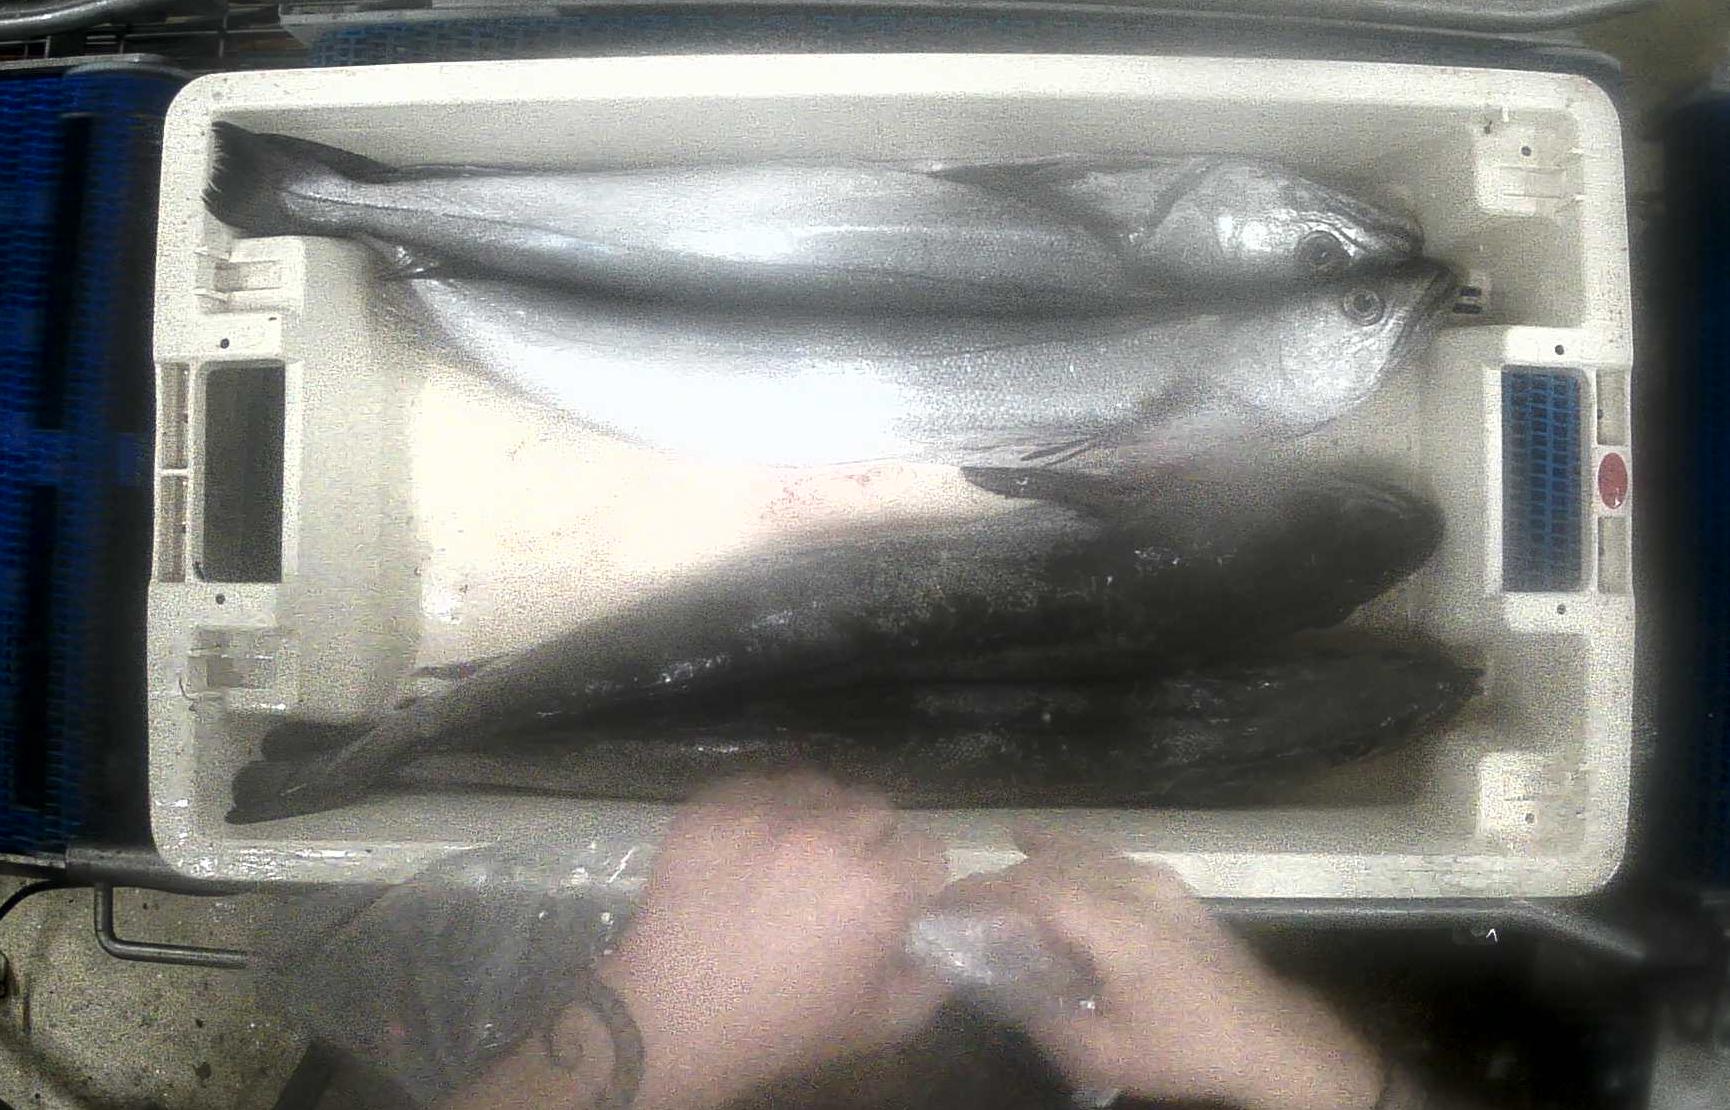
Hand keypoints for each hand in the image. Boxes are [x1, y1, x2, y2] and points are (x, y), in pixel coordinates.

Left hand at [599, 773, 948, 1108]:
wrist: (670, 1019)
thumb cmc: (781, 1026)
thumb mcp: (878, 1022)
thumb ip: (932, 978)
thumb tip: (945, 943)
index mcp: (877, 886)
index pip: (927, 848)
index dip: (913, 880)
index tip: (891, 902)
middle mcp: (827, 834)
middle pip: (876, 810)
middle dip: (869, 844)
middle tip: (838, 883)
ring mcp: (765, 813)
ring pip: (820, 788)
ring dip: (819, 818)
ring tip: (792, 860)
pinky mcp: (715, 805)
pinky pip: (761, 784)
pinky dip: (765, 810)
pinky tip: (751, 849)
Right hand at [959, 828, 1383, 1109]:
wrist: (1268, 1039)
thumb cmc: (1185, 1047)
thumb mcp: (1104, 1054)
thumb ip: (1046, 1020)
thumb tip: (1007, 993)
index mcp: (1114, 922)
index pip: (1032, 887)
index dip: (981, 891)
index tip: (942, 903)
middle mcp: (1133, 886)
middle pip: (1052, 863)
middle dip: (1001, 878)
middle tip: (962, 904)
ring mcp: (1157, 882)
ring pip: (1082, 851)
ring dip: (1035, 858)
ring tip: (996, 864)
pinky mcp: (1171, 889)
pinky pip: (1108, 856)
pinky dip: (1071, 851)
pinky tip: (1050, 849)